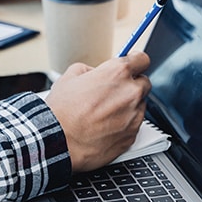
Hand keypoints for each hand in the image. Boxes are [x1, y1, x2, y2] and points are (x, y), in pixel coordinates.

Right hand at [44, 52, 151, 172]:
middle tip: (114, 93)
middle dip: (131, 86)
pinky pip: (134, 125)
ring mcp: (134, 115)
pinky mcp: (132, 135)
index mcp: (118, 73)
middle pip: (144, 83)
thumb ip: (90, 69)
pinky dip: (124, 125)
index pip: (142, 59)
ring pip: (139, 106)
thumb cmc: (61, 111)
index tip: (132, 65)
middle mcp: (131, 93)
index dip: (135, 62)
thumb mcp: (70, 76)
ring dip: (128, 107)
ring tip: (104, 114)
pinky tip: (105, 127)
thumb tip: (96, 73)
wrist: (57, 141)